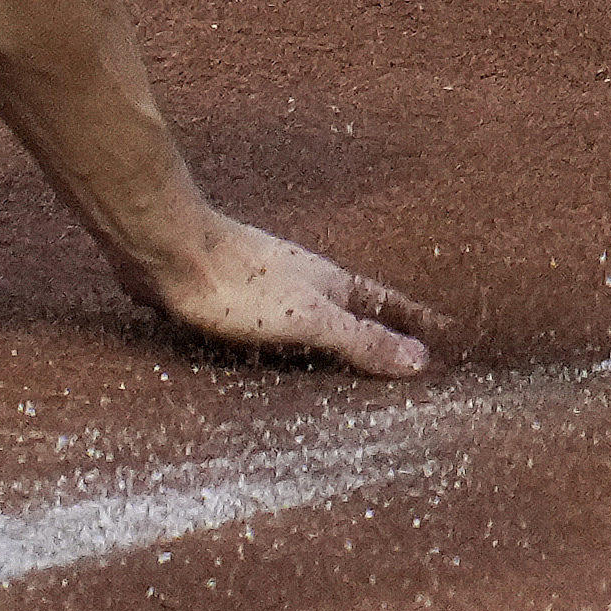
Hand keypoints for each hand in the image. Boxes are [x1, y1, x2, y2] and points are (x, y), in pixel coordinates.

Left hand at [123, 210, 436, 377]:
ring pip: (309, 311)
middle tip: (406, 347)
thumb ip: (360, 339)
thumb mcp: (308, 319)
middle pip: (351, 305)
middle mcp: (301, 280)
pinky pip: (268, 322)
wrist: (164, 250)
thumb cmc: (236, 284)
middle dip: (378, 325)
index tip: (447, 331)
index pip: (386, 304)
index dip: (415, 320)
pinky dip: (285, 338)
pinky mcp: (225, 294)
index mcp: (330, 284)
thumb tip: (421, 360)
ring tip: (347, 355)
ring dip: (332, 330)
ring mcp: (263, 284)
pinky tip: (271, 347)